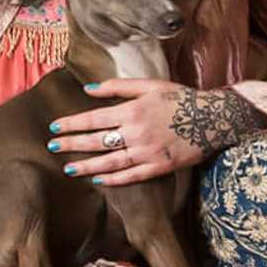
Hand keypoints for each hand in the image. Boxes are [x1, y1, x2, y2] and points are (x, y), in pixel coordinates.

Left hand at [51, 79, 242, 186]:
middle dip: (71, 144)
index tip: (53, 127)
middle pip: (96, 141)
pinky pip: (132, 176)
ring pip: (110, 162)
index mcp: (132, 110)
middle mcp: (136, 132)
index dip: (71, 124)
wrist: (214, 118)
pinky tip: (98, 181)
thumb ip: (117, 87)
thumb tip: (88, 89)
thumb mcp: (149, 85)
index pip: (93, 118)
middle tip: (52, 148)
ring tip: (68, 169)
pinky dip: (114, 180)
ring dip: (87, 166)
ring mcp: (147, 152)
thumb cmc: (180, 98)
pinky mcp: (159, 167)